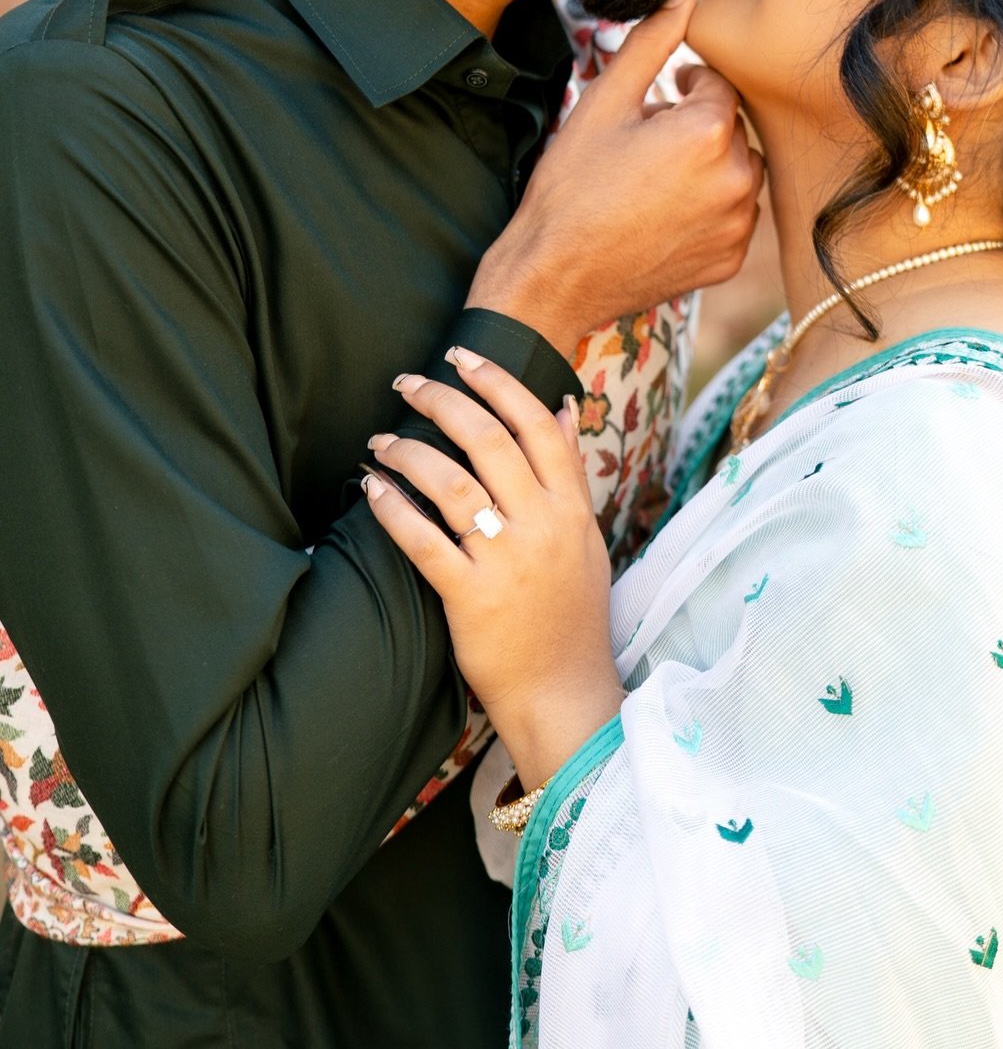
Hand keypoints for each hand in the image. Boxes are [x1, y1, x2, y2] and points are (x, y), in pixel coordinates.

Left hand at [363, 348, 622, 789]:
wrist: (564, 692)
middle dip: (442, 401)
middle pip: (489, 441)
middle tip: (407, 382)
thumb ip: (572, 472)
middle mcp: (543, 527)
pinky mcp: (471, 598)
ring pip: (452, 483)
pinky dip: (393, 508)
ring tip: (380, 439)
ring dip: (409, 451)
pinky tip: (371, 488)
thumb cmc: (571, 615)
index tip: (463, 356)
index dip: (498, 383)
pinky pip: (423, 540)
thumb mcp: (585, 538)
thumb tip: (564, 406)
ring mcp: (507, 561)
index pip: (538, 425)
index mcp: (571, 509)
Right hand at [466, 0, 763, 358]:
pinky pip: (733, 216)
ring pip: (738, 172)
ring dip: (708, 166)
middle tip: (648, 142)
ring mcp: (737, 225)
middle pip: (732, 129)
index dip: (687, 85)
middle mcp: (737, 178)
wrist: (555, 276)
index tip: (662, 95)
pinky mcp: (730, 259)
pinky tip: (664, 213)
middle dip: (697, 126)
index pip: (719, 84)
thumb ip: (651, 41)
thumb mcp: (604, 103)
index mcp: (710, 131)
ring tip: (655, 178)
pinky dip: (709, 208)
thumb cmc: (571, 186)